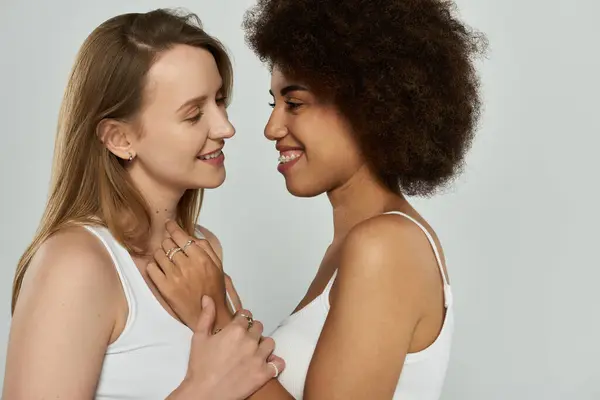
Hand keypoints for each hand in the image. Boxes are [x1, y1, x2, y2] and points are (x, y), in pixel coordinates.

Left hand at [148, 220, 226, 328]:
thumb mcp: (217, 265)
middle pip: (168, 243)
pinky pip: (151, 268)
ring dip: (161, 253)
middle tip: (170, 246)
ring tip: (166, 259)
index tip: (168, 225)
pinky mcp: (164, 288)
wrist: (209, 315)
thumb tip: (191, 235)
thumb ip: (205, 248)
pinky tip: (160, 269)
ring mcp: (174, 277)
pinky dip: (153, 266)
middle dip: (168, 242)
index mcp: (201, 258)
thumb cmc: (214, 289)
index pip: (181, 236)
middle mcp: (187, 265)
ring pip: (158, 254)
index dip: (172, 228)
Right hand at [169, 296, 284, 399]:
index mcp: (235, 330)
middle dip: (251, 332)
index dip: (241, 320)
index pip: (246, 315)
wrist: (204, 393)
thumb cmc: (200, 366)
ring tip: (253, 352)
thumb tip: (208, 297)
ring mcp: (259, 358)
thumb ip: (206, 315)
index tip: (237, 326)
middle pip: (258, 327)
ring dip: (263, 345)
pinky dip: (274, 363)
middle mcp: (250, 341)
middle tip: (242, 342)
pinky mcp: (264, 374)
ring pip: (270, 342)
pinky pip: (279, 363)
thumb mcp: (199, 337)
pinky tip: (266, 364)